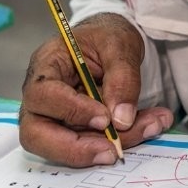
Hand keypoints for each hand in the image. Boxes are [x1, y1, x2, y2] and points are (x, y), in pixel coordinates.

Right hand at [18, 12, 172, 166]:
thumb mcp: (120, 44)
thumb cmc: (106, 36)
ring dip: (110, 144)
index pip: (42, 95)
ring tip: (151, 126)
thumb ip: (122, 78)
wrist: (111, 43)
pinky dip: (122, 140)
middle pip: (36, 134)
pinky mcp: (73, 130)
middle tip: (112, 152)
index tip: (105, 118)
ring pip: (67, 146)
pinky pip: (90, 144)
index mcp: (45, 65)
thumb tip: (122, 119)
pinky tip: (151, 124)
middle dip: (75, 149)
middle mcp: (41, 97)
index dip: (71, 111)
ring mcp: (54, 117)